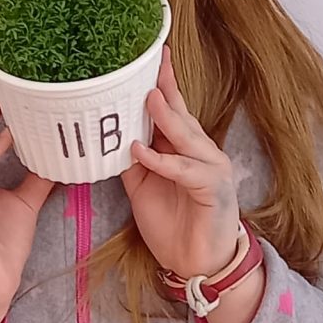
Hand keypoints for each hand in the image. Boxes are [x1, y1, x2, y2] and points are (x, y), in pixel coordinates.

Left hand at [120, 53, 241, 279]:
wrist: (196, 263)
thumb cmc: (174, 225)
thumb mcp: (142, 189)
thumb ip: (131, 163)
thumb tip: (109, 140)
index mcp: (184, 150)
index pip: (173, 111)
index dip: (162, 85)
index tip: (151, 58)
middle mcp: (202, 153)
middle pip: (182, 115)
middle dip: (166, 89)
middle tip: (149, 64)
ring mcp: (211, 168)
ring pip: (186, 137)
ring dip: (166, 118)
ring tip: (147, 99)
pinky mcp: (213, 189)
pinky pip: (184, 170)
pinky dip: (163, 161)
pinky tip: (142, 152)